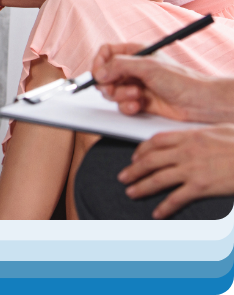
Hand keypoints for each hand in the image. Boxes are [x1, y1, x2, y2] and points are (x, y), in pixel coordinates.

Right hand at [92, 42, 230, 122]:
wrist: (197, 102)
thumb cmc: (179, 79)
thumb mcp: (147, 66)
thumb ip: (119, 66)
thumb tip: (99, 73)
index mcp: (134, 53)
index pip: (106, 53)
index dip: (99, 64)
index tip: (98, 75)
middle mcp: (132, 69)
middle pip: (106, 75)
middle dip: (110, 84)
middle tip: (117, 89)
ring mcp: (134, 85)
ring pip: (112, 92)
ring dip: (121, 96)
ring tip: (137, 96)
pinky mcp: (138, 102)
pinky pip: (121, 106)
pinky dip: (127, 107)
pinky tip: (139, 106)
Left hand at [118, 125, 233, 217]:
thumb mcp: (219, 130)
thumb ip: (202, 134)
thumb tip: (195, 136)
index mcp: (189, 135)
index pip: (156, 141)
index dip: (141, 150)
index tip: (135, 157)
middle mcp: (186, 151)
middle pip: (151, 160)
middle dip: (134, 169)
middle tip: (123, 176)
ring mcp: (193, 169)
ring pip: (158, 178)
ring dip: (141, 186)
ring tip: (131, 192)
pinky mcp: (202, 186)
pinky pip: (177, 197)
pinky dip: (164, 206)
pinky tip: (157, 212)